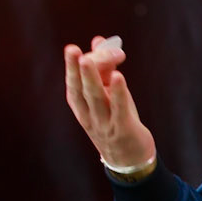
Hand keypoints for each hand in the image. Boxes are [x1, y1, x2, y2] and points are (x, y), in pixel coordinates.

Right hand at [63, 35, 155, 170]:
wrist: (129, 160)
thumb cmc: (117, 121)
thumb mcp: (107, 96)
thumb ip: (104, 68)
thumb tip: (99, 40)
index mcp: (82, 108)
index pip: (73, 86)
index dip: (72, 68)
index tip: (72, 48)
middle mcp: (89, 116)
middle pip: (82, 91)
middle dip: (76, 70)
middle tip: (73, 50)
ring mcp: (105, 124)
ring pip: (96, 99)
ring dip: (92, 78)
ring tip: (88, 60)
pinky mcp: (123, 129)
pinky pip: (119, 109)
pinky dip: (117, 93)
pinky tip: (118, 77)